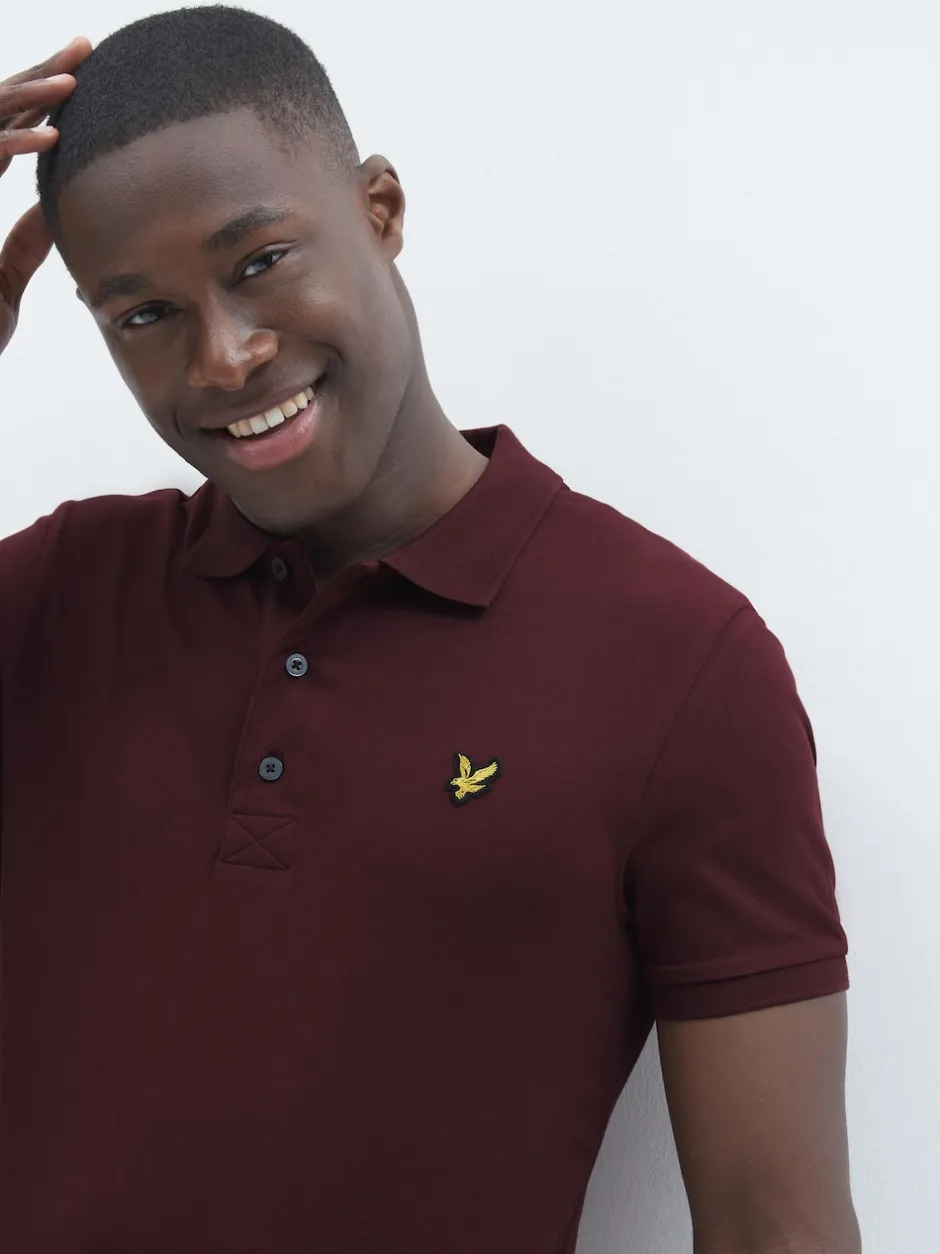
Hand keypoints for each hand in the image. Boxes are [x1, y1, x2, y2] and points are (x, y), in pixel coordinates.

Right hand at [0, 36, 91, 355]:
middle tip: (84, 47)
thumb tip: (49, 213)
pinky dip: (15, 146)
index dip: (41, 101)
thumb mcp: (3, 280)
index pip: (6, 128)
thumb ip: (23, 242)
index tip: (81, 76)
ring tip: (75, 81)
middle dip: (40, 75)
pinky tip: (53, 138)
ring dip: (30, 98)